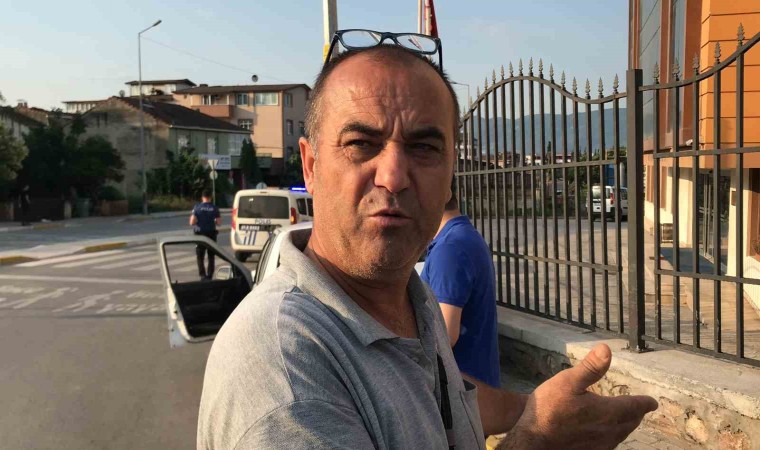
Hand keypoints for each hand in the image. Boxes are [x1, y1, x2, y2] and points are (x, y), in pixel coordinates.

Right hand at [506, 344, 657, 449]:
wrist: (533, 440)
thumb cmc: (548, 408)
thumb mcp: (567, 381)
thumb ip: (590, 367)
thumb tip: (607, 349)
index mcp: (608, 411)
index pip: (635, 406)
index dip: (645, 403)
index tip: (653, 402)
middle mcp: (609, 430)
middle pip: (631, 422)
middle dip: (636, 413)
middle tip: (639, 408)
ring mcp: (600, 444)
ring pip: (621, 434)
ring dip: (626, 425)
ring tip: (625, 419)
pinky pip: (610, 444)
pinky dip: (614, 435)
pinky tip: (605, 434)